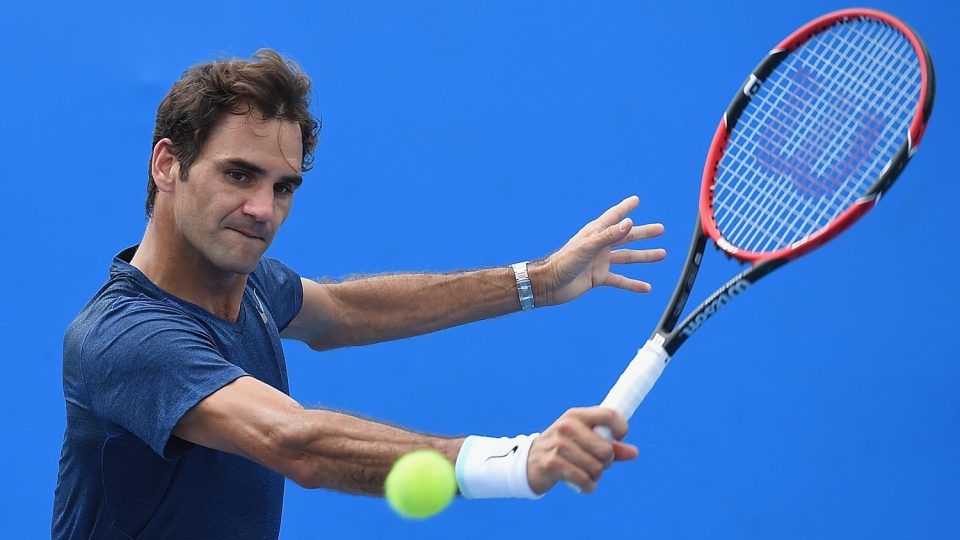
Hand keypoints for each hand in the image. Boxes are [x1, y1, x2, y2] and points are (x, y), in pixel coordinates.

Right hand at [526, 407, 638, 493]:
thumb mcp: (585, 441)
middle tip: (596, 463)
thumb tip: (634, 453)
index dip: (621, 429)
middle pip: (606, 449)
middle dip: (607, 462)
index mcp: (577, 415)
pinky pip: (584, 479)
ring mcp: (559, 444)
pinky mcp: (553, 463)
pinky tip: (584, 484)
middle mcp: (567, 426)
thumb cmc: (563, 449)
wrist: (529, 461)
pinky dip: (588, 486)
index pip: (609, 415)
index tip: (619, 438)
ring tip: (587, 473)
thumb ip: (611, 445)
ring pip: (597, 467)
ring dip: (596, 476)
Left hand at [535, 195, 664, 305]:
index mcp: (595, 233)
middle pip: (626, 236)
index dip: (625, 208)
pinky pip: (620, 280)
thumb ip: (608, 235)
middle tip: (661, 229)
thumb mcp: (587, 246)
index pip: (613, 216)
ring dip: (644, 256)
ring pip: (627, 257)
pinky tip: (646, 287)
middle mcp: (600, 245)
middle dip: (643, 233)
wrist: (549, 284)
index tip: (636, 200)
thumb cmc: (563, 262)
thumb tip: (629, 223)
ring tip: (662, 254)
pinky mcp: (599, 277)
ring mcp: (600, 261)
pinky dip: (633, 284)